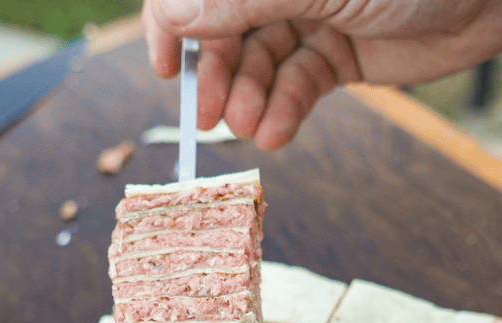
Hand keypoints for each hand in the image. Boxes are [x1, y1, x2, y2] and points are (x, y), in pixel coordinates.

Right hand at [142, 0, 501, 148]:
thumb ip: (242, 0)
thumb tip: (173, 16)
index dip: (173, 25)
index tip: (165, 68)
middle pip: (224, 33)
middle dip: (217, 76)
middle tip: (211, 117)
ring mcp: (310, 18)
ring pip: (258, 66)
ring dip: (249, 101)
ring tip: (252, 126)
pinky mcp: (337, 56)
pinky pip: (295, 87)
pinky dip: (283, 112)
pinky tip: (277, 130)